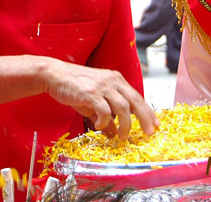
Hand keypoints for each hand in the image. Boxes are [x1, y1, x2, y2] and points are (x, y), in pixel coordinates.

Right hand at [42, 59, 157, 139]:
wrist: (55, 75)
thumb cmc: (74, 86)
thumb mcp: (94, 100)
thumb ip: (105, 114)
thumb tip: (112, 132)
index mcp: (116, 80)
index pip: (137, 97)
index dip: (148, 112)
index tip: (155, 124)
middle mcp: (112, 81)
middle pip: (136, 102)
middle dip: (145, 119)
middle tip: (148, 133)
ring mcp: (102, 87)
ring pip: (123, 108)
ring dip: (125, 125)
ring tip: (121, 136)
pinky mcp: (91, 93)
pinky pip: (104, 111)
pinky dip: (105, 121)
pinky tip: (99, 126)